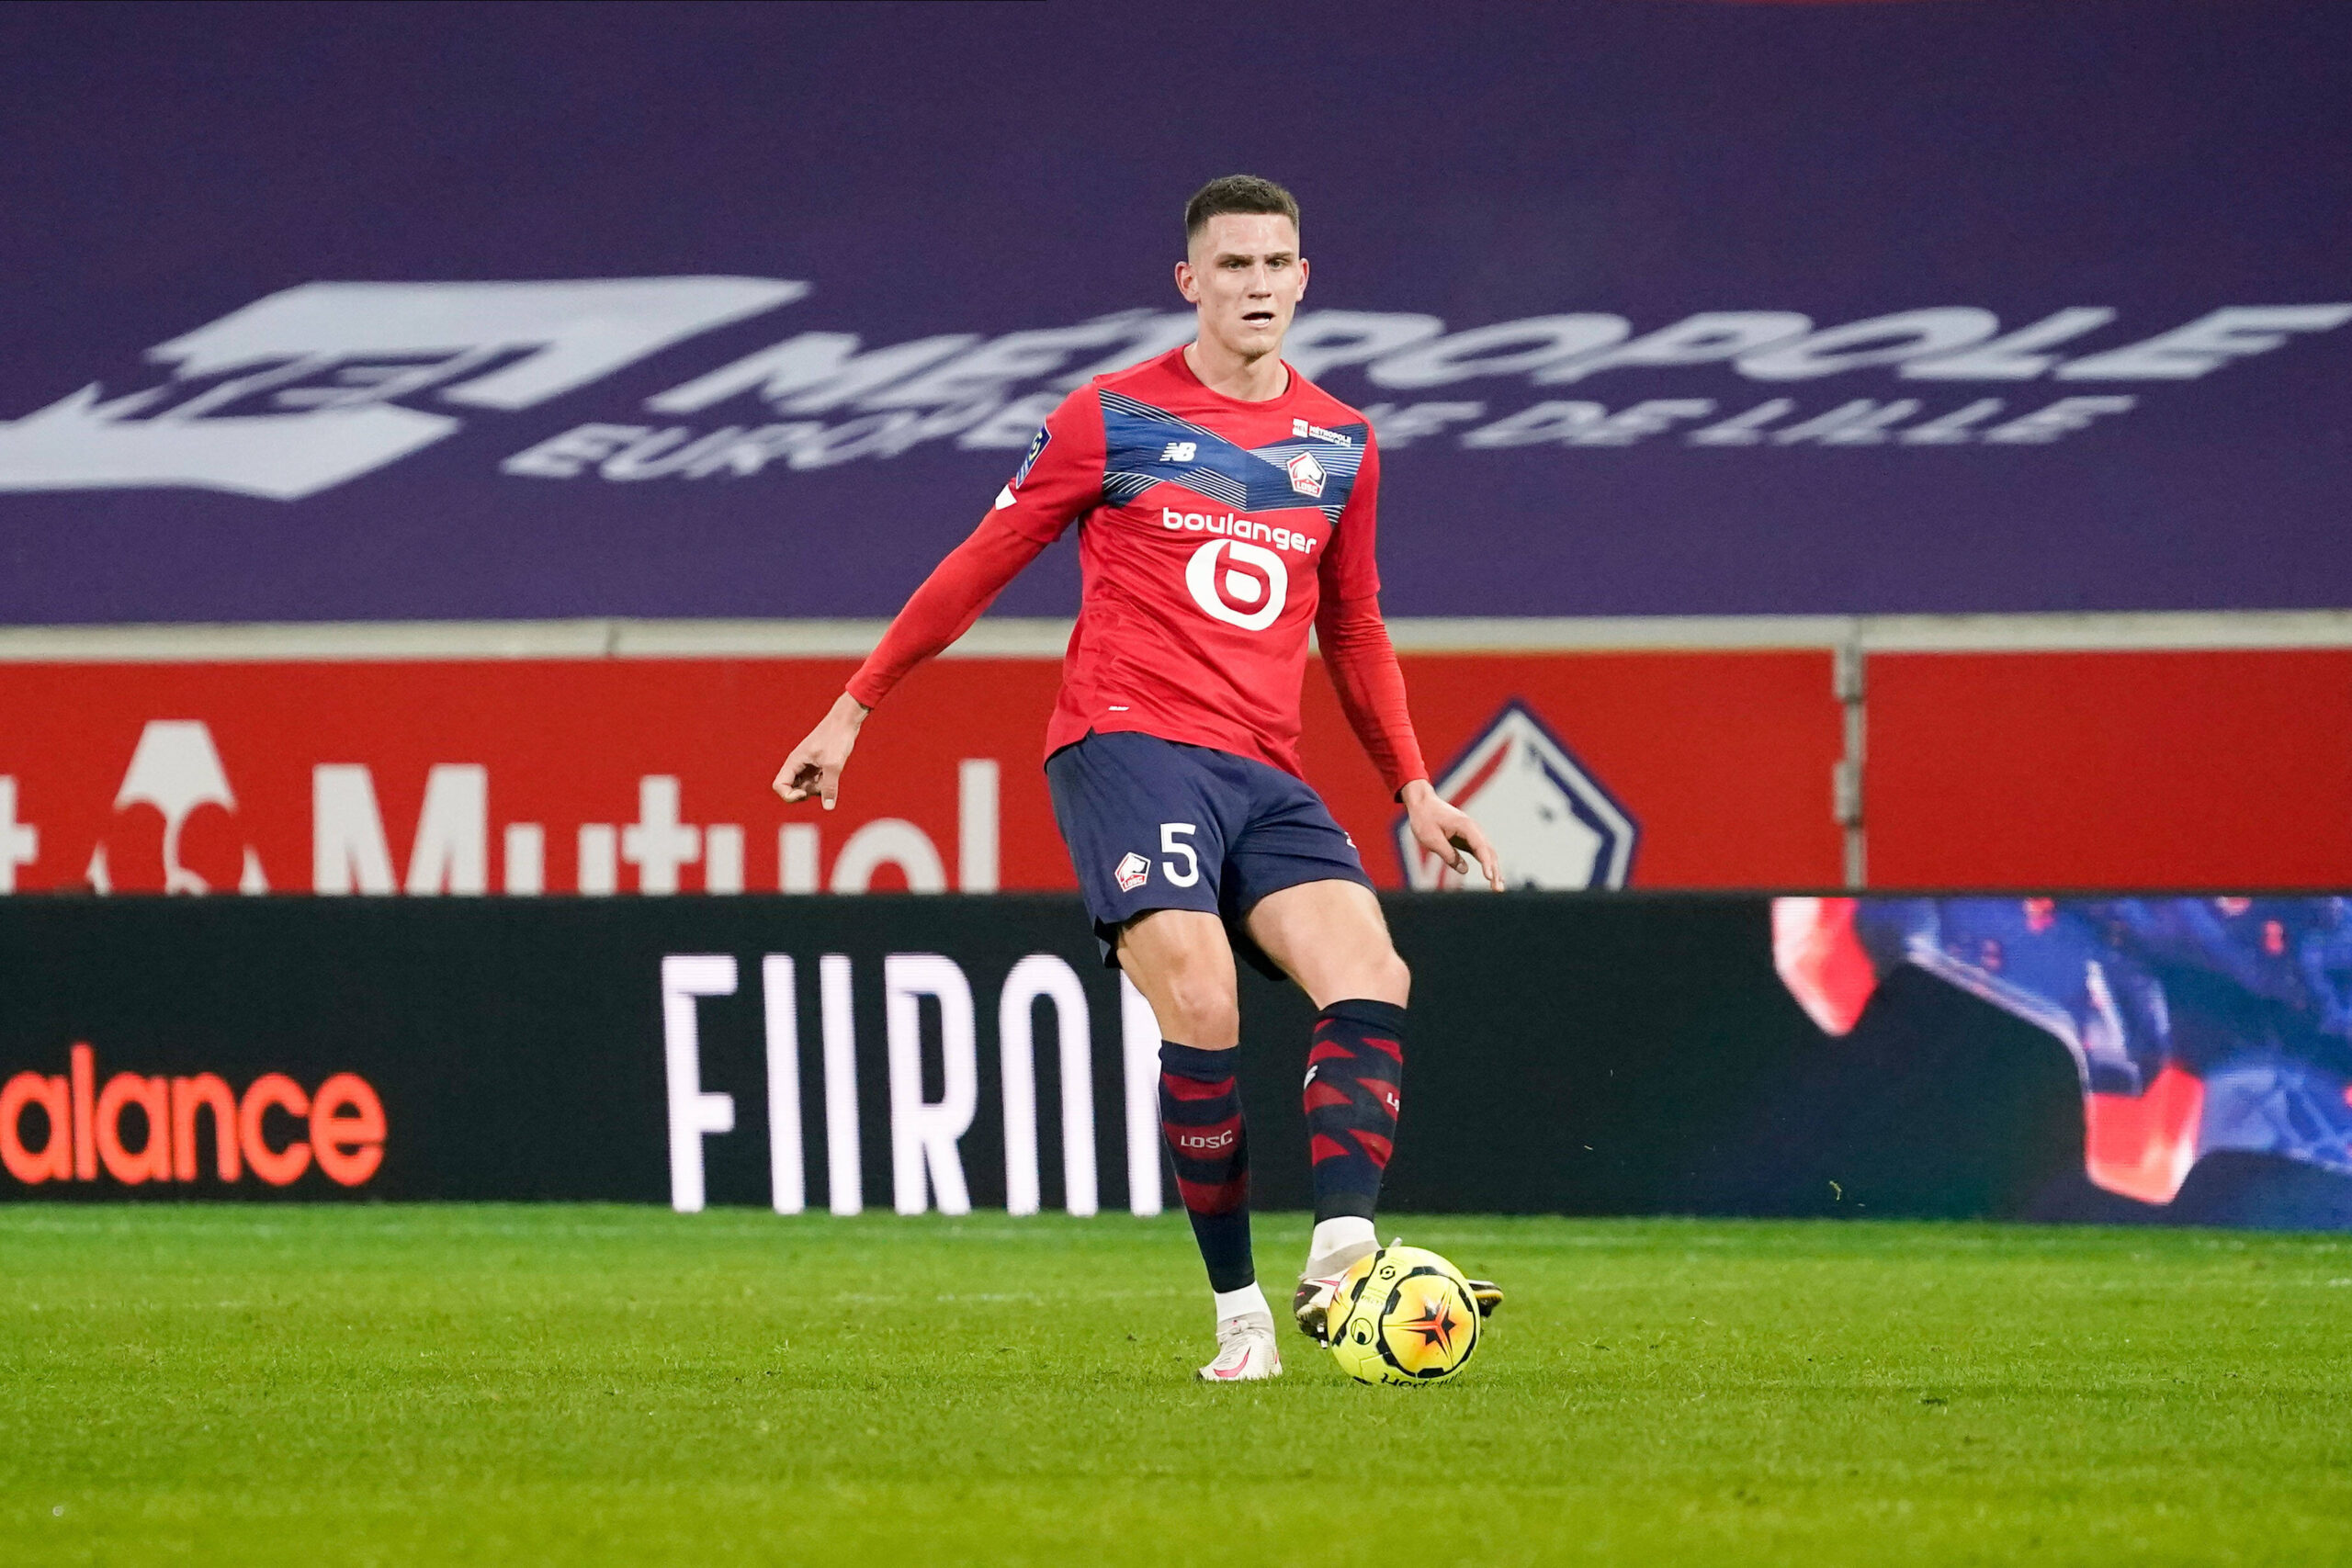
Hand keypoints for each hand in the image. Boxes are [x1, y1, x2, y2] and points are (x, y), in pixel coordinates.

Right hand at [773, 693, 869, 809]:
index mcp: (794, 762)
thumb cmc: (837, 738)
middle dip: (807, 793)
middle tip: (823, 783)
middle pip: (792, 790)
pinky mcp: (817, 767)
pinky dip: (825, 783)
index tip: (805, 793)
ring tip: (831, 773)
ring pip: (806, 788)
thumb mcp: (834, 764)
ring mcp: (807, 767)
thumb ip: (829, 786)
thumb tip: (828, 807)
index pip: (779, 786)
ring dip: (819, 788)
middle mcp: (797, 765)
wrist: (846, 722)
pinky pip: (817, 783)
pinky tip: (834, 771)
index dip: (789, 796)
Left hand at [1400, 779, 1504, 890]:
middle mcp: (1473, 828)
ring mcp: (1472, 832)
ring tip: (1497, 888)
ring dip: (1494, 869)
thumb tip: (1464, 870)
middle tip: (1497, 889)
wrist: (1422, 802)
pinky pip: (1481, 851)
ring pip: (1488, 852)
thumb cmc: (1424, 819)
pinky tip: (1492, 876)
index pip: (1481, 847)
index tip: (1489, 877)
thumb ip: (1448, 854)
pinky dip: (1487, 863)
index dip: (1486, 863)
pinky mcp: (1468, 837)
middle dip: (1495, 871)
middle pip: (1489, 851)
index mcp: (1466, 826)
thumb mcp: (1432, 840)